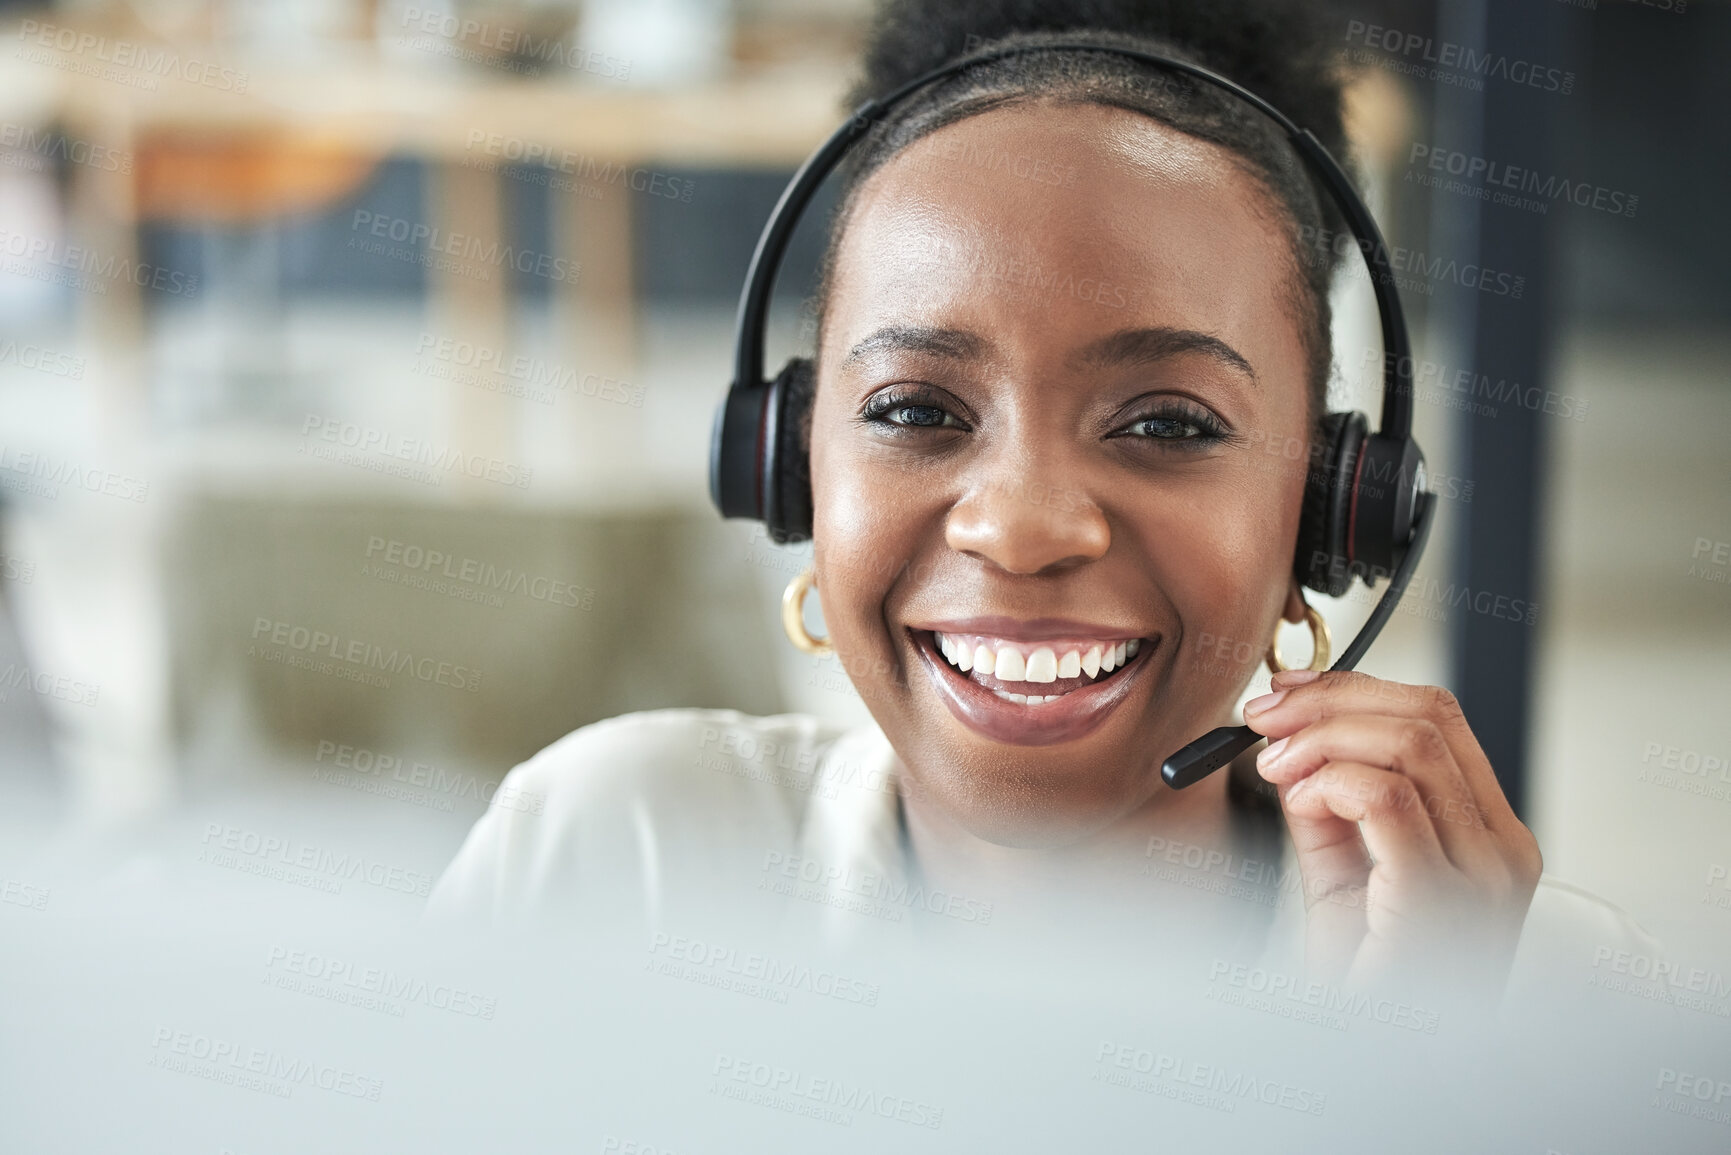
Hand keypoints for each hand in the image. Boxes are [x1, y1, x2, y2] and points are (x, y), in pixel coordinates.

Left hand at [1241, 669, 1541, 999]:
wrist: (1370, 1064)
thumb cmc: (1367, 988)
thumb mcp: (1342, 878)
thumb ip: (1328, 810)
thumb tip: (1296, 746)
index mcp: (1489, 836)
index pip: (1438, 720)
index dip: (1352, 689)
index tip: (1284, 694)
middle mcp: (1501, 849)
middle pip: (1428, 716)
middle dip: (1329, 700)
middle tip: (1263, 720)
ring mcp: (1483, 875)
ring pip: (1411, 744)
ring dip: (1321, 736)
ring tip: (1273, 766)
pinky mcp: (1441, 900)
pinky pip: (1389, 799)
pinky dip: (1330, 780)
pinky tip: (1299, 799)